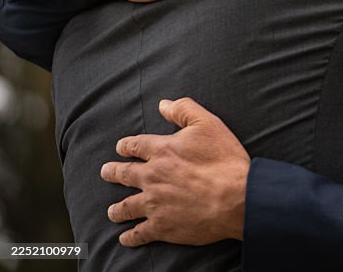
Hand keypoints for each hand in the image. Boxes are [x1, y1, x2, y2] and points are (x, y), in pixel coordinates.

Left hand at [100, 98, 249, 245]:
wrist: (237, 197)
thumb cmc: (225, 160)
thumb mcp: (209, 123)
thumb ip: (184, 110)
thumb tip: (163, 104)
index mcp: (162, 151)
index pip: (135, 145)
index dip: (126, 145)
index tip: (121, 147)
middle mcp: (152, 177)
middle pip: (124, 174)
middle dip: (112, 172)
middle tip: (106, 172)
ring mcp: (154, 203)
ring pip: (126, 207)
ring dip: (117, 209)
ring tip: (112, 211)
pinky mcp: (162, 226)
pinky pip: (139, 233)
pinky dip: (130, 236)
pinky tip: (125, 238)